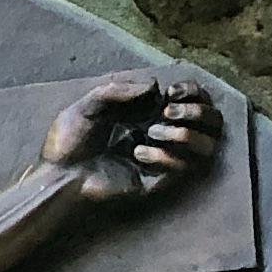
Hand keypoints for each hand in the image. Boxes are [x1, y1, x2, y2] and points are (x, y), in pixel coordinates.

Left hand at [39, 71, 223, 209]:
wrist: (58, 178)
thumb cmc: (70, 142)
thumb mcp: (89, 105)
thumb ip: (119, 90)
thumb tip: (155, 88)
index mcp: (151, 114)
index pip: (196, 100)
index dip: (193, 92)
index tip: (170, 93)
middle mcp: (164, 136)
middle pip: (213, 122)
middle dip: (197, 112)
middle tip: (166, 112)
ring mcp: (164, 161)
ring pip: (207, 147)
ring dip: (186, 134)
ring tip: (152, 132)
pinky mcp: (159, 183)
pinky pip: (183, 168)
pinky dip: (164, 156)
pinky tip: (137, 155)